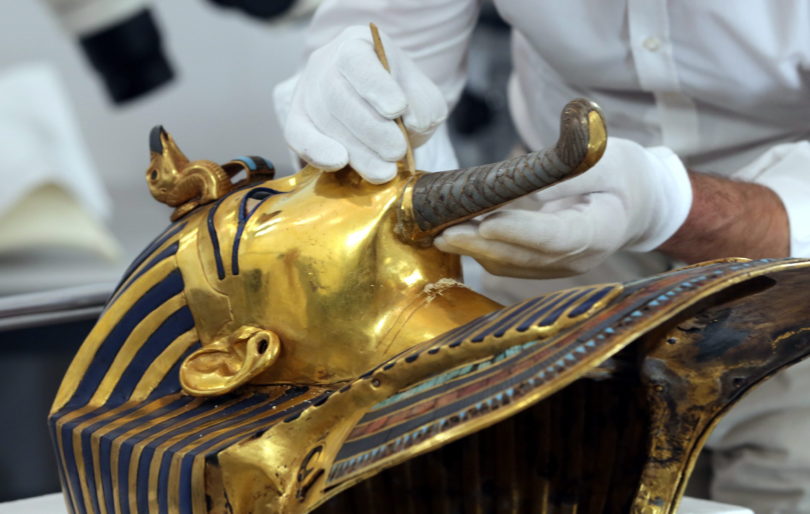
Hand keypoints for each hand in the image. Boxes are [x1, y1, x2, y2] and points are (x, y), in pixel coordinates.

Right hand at [273, 25, 447, 183]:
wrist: (385, 117)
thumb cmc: (405, 102)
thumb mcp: (425, 99)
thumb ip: (423, 107)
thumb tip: (410, 122)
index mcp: (359, 44)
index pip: (357, 59)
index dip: (376, 86)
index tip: (397, 109)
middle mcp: (327, 63)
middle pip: (338, 94)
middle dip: (371, 129)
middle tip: (397, 151)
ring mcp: (309, 91)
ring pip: (323, 120)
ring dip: (356, 150)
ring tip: (384, 170)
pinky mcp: (298, 120)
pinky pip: (298, 136)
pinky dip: (318, 152)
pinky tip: (339, 163)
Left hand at [434, 137, 692, 277]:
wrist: (637, 204)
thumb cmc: (621, 174)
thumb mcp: (603, 159)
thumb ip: (566, 170)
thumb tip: (527, 177)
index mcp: (602, 229)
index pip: (557, 236)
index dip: (520, 232)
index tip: (486, 223)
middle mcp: (581, 258)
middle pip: (526, 257)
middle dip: (482, 245)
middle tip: (444, 233)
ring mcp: (562, 268)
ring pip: (512, 266)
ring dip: (475, 251)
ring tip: (442, 234)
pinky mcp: (545, 267)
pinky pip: (509, 265)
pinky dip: (482, 252)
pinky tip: (459, 236)